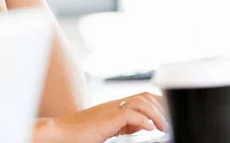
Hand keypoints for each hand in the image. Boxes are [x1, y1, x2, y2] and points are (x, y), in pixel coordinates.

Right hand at [33, 92, 167, 142]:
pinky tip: (149, 130)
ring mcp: (110, 110)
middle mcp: (114, 105)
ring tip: (163, 128)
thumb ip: (126, 125)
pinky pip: (130, 114)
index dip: (159, 104)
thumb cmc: (79, 134)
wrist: (59, 134)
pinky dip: (144, 120)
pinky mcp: (106, 119)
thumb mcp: (108, 128)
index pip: (143, 97)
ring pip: (141, 101)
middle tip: (170, 123)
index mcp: (115, 106)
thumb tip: (146, 126)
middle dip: (162, 107)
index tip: (169, 117)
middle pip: (145, 95)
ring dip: (156, 114)